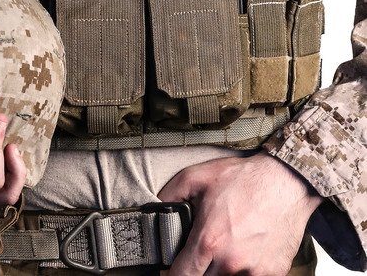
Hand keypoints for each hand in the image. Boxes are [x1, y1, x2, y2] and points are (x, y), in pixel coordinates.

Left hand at [158, 152, 322, 275]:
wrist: (289, 181)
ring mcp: (254, 270)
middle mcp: (231, 261)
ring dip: (219, 270)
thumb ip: (168, 197)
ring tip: (222, 249)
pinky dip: (242, 270)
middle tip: (198, 253)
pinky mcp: (274, 272)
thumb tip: (153, 211)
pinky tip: (242, 253)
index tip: (169, 270)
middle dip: (196, 270)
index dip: (171, 274)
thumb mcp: (195, 177)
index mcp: (209, 241)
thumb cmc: (245, 178)